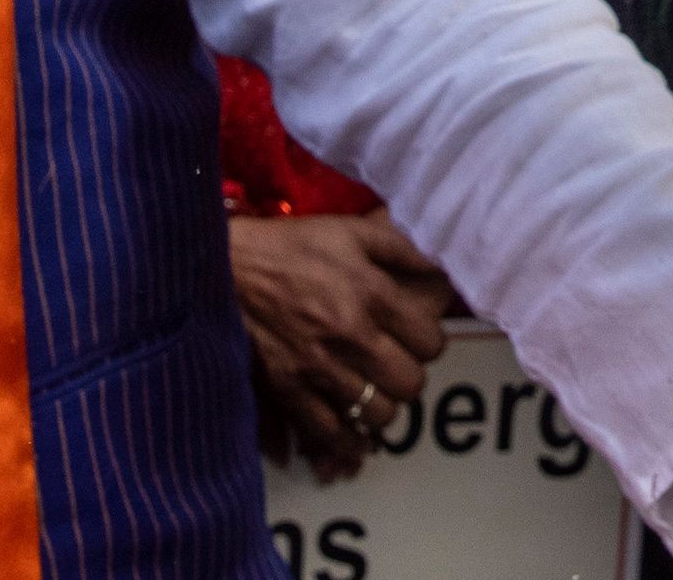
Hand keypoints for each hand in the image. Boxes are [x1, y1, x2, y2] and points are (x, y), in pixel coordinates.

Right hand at [229, 209, 455, 481]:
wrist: (229, 266)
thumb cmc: (295, 245)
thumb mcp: (354, 232)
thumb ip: (404, 250)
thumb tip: (444, 268)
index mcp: (373, 294)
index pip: (431, 342)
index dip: (430, 342)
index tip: (418, 338)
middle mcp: (351, 335)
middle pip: (409, 384)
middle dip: (409, 376)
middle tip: (396, 366)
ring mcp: (319, 367)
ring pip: (377, 414)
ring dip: (381, 405)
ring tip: (373, 392)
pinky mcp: (288, 389)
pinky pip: (328, 432)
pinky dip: (345, 440)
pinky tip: (351, 434)